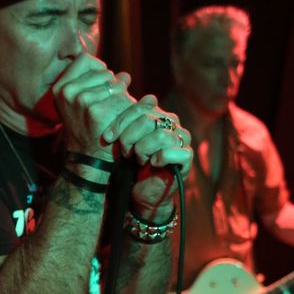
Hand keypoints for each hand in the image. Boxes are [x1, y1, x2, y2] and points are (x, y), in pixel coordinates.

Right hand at [52, 54, 132, 159]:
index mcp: (61, 87)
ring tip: (116, 112)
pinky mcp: (96, 113)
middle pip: (104, 72)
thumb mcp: (83, 103)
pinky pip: (122, 99)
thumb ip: (101, 84)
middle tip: (111, 104)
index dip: (99, 68)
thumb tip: (126, 76)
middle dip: (113, 85)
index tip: (102, 84)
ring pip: (116, 85)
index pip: (85, 59)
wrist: (87, 157)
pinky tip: (122, 119)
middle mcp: (68, 92)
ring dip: (122, 96)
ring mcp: (82, 101)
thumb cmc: (88, 127)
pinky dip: (128, 107)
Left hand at [101, 97, 191, 217]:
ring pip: (159, 135)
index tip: (107, 138)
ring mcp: (182, 140)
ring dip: (143, 150)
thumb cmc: (134, 166)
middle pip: (148, 120)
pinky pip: (169, 152)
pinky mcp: (186, 157)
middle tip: (126, 152)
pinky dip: (157, 159)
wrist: (145, 193)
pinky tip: (153, 165)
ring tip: (139, 160)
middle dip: (130, 137)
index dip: (121, 122)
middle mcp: (173, 124)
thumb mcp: (127, 141)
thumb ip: (126, 123)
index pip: (141, 108)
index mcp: (159, 115)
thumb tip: (126, 100)